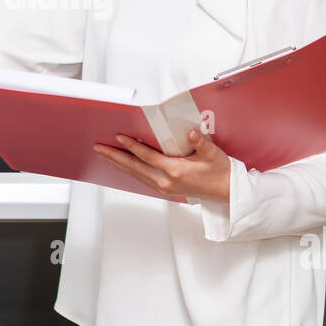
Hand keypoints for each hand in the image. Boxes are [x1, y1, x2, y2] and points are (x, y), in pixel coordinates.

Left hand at [93, 128, 231, 202]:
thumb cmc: (220, 172)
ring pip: (135, 174)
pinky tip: (123, 165)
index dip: (131, 147)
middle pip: (134, 167)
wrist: (226, 192)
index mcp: (175, 171)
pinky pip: (142, 179)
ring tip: (104, 156)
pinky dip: (130, 170)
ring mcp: (164, 187)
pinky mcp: (165, 189)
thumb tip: (191, 133)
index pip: (146, 157)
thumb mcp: (212, 154)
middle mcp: (165, 181)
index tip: (118, 138)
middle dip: (115, 157)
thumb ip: (200, 143)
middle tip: (99, 148)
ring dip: (119, 164)